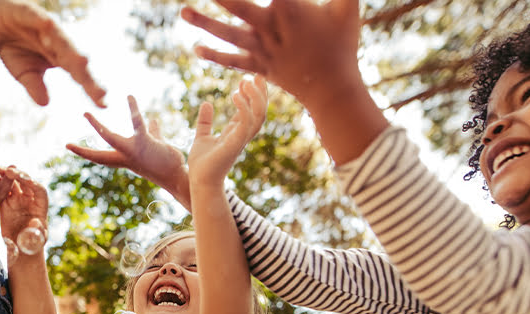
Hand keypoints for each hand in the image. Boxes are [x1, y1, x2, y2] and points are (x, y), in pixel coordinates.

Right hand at [0, 0, 106, 106]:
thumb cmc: (15, 48)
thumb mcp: (23, 72)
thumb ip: (35, 85)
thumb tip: (45, 103)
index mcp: (59, 58)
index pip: (79, 75)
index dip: (91, 88)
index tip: (103, 104)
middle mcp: (58, 42)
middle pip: (75, 59)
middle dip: (87, 75)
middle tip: (100, 91)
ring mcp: (45, 27)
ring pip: (60, 39)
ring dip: (71, 50)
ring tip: (82, 62)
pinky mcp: (29, 12)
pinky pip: (37, 17)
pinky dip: (42, 22)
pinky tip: (48, 26)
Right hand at [0, 166, 48, 246]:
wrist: (20, 249)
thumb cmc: (32, 245)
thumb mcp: (36, 241)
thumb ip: (37, 232)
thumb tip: (36, 222)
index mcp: (41, 206)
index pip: (39, 190)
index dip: (32, 183)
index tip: (23, 179)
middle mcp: (31, 199)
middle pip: (25, 182)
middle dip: (17, 174)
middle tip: (7, 170)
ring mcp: (18, 199)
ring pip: (12, 182)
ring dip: (4, 174)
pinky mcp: (7, 202)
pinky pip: (2, 190)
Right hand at [66, 96, 190, 208]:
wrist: (179, 175)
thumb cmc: (168, 162)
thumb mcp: (157, 145)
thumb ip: (152, 132)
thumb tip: (152, 121)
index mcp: (125, 159)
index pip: (101, 157)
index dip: (84, 153)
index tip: (69, 146)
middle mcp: (125, 157)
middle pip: (99, 156)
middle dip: (82, 151)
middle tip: (65, 145)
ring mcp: (133, 151)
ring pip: (110, 138)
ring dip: (96, 127)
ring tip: (85, 114)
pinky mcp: (145, 143)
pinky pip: (136, 123)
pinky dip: (133, 109)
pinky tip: (129, 97)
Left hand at [181, 0, 361, 105]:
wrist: (332, 90)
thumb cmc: (342, 43)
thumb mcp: (347, 8)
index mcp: (291, 9)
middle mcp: (272, 29)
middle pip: (239, 7)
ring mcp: (263, 50)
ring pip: (229, 35)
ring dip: (204, 24)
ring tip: (182, 12)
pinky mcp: (259, 67)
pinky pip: (233, 62)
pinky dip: (215, 56)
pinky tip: (196, 48)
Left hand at [187, 75, 267, 186]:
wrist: (199, 181)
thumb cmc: (201, 164)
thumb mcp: (202, 136)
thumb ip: (205, 121)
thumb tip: (206, 103)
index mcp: (236, 133)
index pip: (251, 111)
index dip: (252, 95)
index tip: (247, 79)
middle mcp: (242, 136)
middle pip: (261, 112)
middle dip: (261, 93)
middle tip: (256, 75)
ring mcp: (240, 140)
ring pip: (258, 116)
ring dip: (256, 98)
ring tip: (246, 81)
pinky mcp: (235, 144)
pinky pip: (246, 123)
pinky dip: (244, 108)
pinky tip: (235, 95)